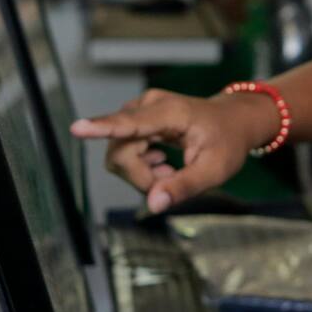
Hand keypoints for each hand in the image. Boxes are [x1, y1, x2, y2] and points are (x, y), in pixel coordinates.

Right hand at [70, 88, 273, 212]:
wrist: (234, 122)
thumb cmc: (228, 142)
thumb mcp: (215, 170)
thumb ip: (184, 187)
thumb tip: (153, 205)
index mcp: (170, 113)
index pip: (130, 124)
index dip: (102, 128)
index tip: (77, 128)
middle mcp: (147, 106)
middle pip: (121, 154)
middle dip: (142, 177)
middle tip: (170, 179)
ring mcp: (138, 112)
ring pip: (119, 156)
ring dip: (142, 173)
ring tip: (170, 171)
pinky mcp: (135, 121)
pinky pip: (123, 153)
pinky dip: (141, 167)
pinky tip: (163, 165)